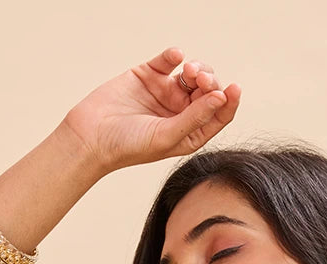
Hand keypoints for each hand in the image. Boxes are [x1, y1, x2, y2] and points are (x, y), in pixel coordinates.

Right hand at [62, 46, 240, 175]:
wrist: (92, 136)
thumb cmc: (128, 146)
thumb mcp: (167, 136)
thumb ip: (195, 117)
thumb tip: (221, 98)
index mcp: (189, 133)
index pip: (218, 115)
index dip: (229, 101)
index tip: (234, 88)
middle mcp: (180, 113)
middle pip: (208, 90)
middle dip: (209, 81)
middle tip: (199, 79)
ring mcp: (165, 93)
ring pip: (192, 74)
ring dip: (196, 68)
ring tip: (188, 71)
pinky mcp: (148, 76)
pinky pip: (168, 60)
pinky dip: (174, 55)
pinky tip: (175, 57)